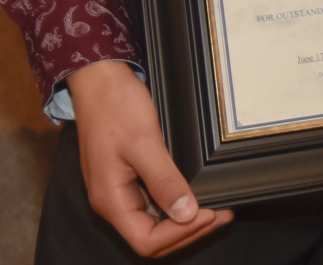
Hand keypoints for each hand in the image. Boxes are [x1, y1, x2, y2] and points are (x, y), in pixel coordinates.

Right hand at [65, 60, 234, 256]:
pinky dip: (177, 203)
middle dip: (188, 230)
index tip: (208, 213)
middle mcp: (113, 201)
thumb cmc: (114, 108)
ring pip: (155, 222)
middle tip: (222, 214)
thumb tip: (186, 213)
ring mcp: (121, 190)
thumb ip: (164, 181)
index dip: (179, 233)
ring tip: (218, 208)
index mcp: (110, 200)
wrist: (100, 81)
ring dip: (186, 220)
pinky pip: (154, 203)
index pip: (146, 240)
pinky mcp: (129, 178)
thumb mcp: (144, 143)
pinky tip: (197, 195)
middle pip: (152, 237)